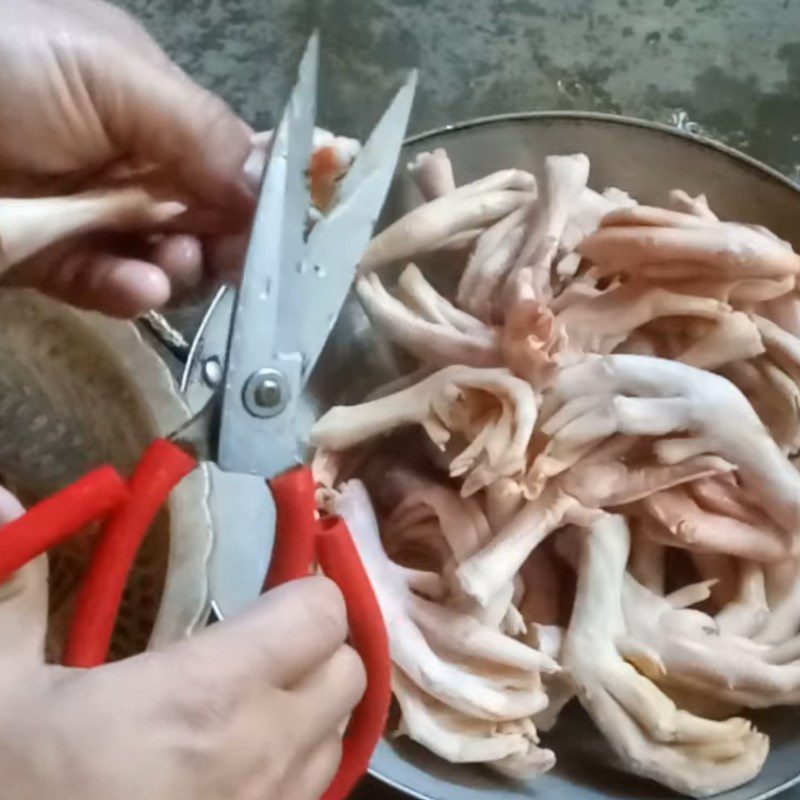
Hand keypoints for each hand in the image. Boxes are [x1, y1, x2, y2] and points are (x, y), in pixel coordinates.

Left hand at [0, 0, 253, 316]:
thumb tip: (278, 187)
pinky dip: (132, 291)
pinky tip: (138, 283)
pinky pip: (115, 288)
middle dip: (234, 242)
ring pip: (174, 263)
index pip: (236, 159)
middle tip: (239, 256)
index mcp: (159, 109)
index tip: (307, 226)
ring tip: (171, 260)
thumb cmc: (7, 66)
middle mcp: (137, 166)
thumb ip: (203, 134)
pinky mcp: (61, 264)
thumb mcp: (113, 75)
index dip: (274, 193)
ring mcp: (100, 219)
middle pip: (215, 221)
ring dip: (184, 268)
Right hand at [0, 488, 364, 799]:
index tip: (280, 580)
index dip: (309, 587)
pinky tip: (244, 757)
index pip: (322, 615)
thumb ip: (13, 591)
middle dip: (320, 643)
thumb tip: (4, 500)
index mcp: (206, 698)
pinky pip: (314, 792)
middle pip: (350, 671)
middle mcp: (261, 756)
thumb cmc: (14, 786)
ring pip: (341, 736)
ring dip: (315, 704)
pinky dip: (300, 761)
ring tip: (259, 694)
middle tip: (269, 635)